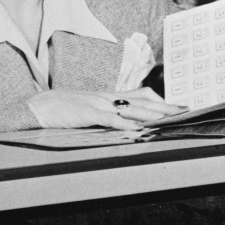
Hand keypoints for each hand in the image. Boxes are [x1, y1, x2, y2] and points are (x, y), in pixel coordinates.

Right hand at [28, 87, 182, 129]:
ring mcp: (98, 104)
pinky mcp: (87, 113)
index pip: (142, 95)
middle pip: (143, 101)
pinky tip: (137, 129)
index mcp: (110, 96)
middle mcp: (108, 97)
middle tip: (185, 111)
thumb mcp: (91, 109)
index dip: (161, 100)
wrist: (39, 106)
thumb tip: (128, 122)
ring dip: (152, 114)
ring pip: (131, 108)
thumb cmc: (65, 109)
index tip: (179, 106)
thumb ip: (109, 113)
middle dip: (165, 107)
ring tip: (169, 119)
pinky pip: (109, 119)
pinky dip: (124, 124)